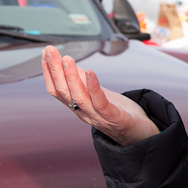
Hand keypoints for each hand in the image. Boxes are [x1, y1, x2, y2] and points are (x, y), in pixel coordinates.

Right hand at [41, 45, 158, 145]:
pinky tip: (90, 73)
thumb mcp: (98, 94)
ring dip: (71, 77)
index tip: (45, 53)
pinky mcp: (115, 119)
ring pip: (79, 97)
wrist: (141, 136)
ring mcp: (99, 117)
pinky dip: (94, 88)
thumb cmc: (120, 115)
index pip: (58, 90)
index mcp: (79, 108)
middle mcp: (85, 113)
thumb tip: (68, 65)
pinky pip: (101, 103)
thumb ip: (83, 83)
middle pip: (64, 92)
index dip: (49, 72)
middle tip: (49, 51)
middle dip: (55, 70)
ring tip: (66, 59)